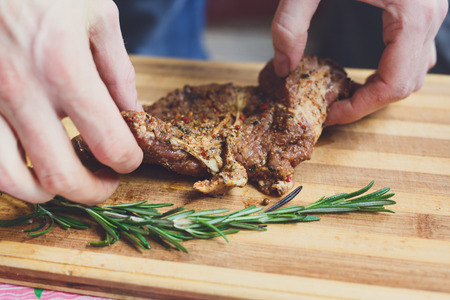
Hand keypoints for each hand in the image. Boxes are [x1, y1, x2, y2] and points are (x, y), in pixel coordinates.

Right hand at [0, 0, 142, 204]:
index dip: (128, 161)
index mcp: (64, 66)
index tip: (130, 158)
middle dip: (94, 191)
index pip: (110, 143)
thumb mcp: (96, 16)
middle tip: (105, 182)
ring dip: (48, 192)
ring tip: (66, 179)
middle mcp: (21, 90)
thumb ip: (119, 71)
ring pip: (14, 182)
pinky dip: (11, 175)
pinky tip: (29, 163)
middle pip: (62, 177)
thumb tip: (132, 114)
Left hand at [271, 0, 448, 124]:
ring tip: (346, 87)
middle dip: (370, 102)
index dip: (359, 108)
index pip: (393, 85)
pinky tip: (366, 64)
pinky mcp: (425, 0)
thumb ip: (289, 26)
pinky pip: (417, 47)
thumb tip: (282, 68)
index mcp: (412, 12)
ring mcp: (434, 6)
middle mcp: (433, 13)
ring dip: (383, 86)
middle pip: (409, 83)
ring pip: (417, 68)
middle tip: (333, 104)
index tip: (329, 113)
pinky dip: (393, 65)